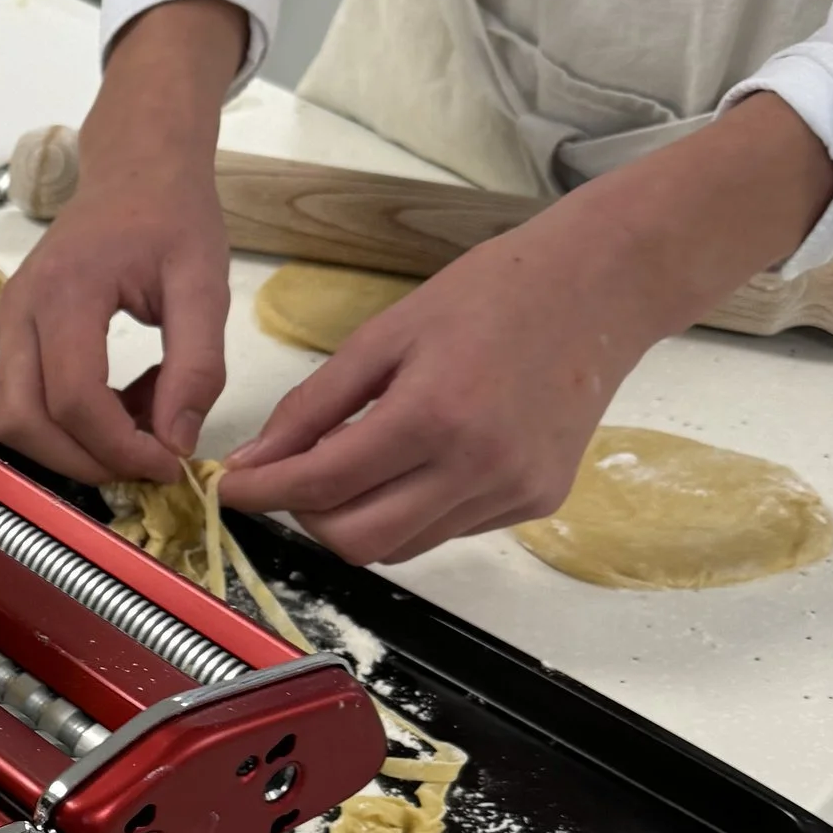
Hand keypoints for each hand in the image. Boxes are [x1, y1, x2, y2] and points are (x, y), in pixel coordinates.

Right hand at [0, 0, 245, 482]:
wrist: (135, 167)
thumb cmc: (172, 215)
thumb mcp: (205, 285)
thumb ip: (198, 367)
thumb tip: (176, 442)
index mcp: (68, 291)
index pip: (75, 400)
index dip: (119, 448)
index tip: (170, 462)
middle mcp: (20, 310)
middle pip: (27, 424)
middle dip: (87, 462)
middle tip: (148, 461)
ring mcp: (6, 322)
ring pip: (17, 421)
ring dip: (75, 448)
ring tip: (138, 426)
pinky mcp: (9, 333)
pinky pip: (24, 401)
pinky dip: (68, 425)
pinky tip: (121, 402)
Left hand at [223, 95, 832, 563]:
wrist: (602, 286)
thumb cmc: (494, 292)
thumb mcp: (386, 334)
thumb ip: (313, 405)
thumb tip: (256, 462)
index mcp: (434, 415)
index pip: (323, 485)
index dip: (264, 493)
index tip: (230, 488)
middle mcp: (478, 467)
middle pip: (357, 541)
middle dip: (310, 517)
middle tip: (296, 476)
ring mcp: (513, 492)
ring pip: (402, 546)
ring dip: (361, 517)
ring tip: (360, 461)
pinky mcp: (538, 502)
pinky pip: (448, 530)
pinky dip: (413, 510)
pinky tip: (418, 462)